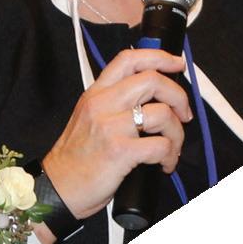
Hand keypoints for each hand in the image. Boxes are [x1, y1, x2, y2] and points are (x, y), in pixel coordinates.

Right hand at [42, 48, 192, 219]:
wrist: (58, 187)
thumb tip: (153, 97)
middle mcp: (103, 103)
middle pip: (152, 80)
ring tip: (172, 148)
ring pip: (162, 113)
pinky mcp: (119, 151)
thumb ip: (114, 102)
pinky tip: (164, 165)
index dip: (158, 56)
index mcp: (96, 92)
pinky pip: (160, 145)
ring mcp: (111, 126)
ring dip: (177, 133)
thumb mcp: (89, 116)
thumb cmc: (77, 156)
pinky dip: (170, 156)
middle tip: (184, 114)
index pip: (129, 59)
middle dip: (178, 96)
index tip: (176, 64)